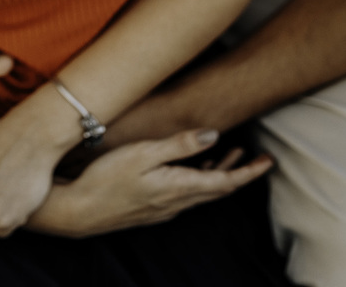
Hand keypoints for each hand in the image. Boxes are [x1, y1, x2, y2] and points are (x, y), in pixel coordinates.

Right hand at [42, 129, 272, 237]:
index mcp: (179, 188)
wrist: (77, 211)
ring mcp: (163, 208)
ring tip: (231, 155)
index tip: (268, 162)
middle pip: (218, 189)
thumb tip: (213, 135)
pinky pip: (186, 195)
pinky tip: (193, 169)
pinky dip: (199, 180)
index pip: (226, 183)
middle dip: (240, 172)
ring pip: (202, 192)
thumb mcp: (142, 153)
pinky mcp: (151, 208)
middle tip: (257, 157)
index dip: (249, 172)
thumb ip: (179, 144)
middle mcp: (176, 202)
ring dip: (219, 174)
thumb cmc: (105, 178)